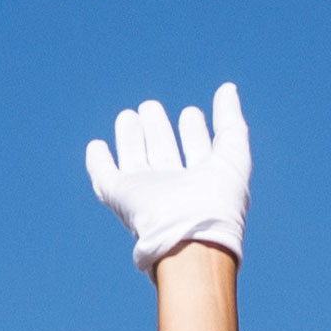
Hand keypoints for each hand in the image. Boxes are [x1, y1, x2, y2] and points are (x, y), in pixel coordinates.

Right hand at [84, 84, 250, 273]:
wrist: (189, 242)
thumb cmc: (217, 204)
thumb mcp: (233, 156)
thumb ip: (231, 122)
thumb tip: (227, 88)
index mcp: (204, 181)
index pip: (197, 151)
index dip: (194, 130)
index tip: (191, 114)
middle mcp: (174, 187)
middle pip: (162, 153)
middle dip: (157, 128)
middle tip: (151, 107)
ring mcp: (146, 193)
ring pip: (135, 160)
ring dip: (131, 138)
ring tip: (131, 115)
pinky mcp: (121, 198)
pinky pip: (104, 177)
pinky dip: (98, 161)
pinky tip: (98, 146)